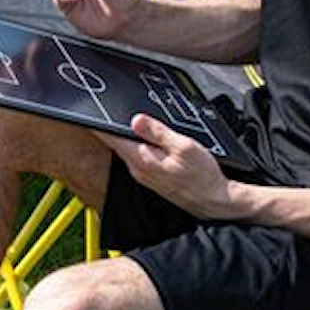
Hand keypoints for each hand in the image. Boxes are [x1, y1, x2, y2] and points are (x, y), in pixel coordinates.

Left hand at [112, 113, 238, 219]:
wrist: (214, 200)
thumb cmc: (202, 176)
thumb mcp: (183, 146)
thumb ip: (158, 132)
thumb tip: (137, 120)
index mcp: (143, 160)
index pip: (112, 138)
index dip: (101, 123)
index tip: (95, 112)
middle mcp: (138, 170)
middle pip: (117, 142)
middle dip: (115, 126)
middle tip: (119, 109)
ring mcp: (143, 175)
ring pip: (128, 148)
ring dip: (129, 135)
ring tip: (140, 123)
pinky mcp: (151, 177)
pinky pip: (139, 156)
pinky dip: (140, 145)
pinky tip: (152, 140)